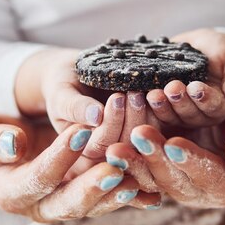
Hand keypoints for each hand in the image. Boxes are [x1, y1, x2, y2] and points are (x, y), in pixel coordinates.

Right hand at [0, 115, 160, 221]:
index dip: (57, 158)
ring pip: (96, 201)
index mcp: (11, 193)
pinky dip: (132, 190)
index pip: (37, 179)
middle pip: (70, 204)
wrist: (1, 148)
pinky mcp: (85, 190)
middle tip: (116, 168)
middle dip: (94, 187)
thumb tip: (13, 144)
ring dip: (119, 189)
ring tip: (140, 174)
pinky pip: (110, 194)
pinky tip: (153, 185)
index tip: (78, 131)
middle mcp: (42, 205)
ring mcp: (67, 200)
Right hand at [16, 48, 150, 161]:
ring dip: (149, 116)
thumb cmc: (63, 85)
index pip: (101, 145)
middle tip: (134, 93)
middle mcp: (107, 151)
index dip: (111, 123)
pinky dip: (162, 112)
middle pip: (126, 145)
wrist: (75, 74)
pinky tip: (162, 96)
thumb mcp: (62, 94)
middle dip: (133, 119)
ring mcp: (127, 140)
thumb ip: (74, 107)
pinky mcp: (144, 129)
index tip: (116, 97)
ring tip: (147, 92)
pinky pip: (157, 127)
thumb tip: (96, 116)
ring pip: (144, 138)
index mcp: (84, 149)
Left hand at [109, 87, 224, 207]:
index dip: (192, 161)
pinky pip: (143, 165)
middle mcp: (203, 190)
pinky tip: (111, 139)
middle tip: (137, 136)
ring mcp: (180, 180)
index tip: (174, 143)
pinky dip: (129, 154)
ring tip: (116, 145)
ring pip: (154, 177)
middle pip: (176, 180)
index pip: (211, 177)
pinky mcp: (162, 167)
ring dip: (135, 162)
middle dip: (156, 159)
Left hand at [146, 29, 224, 127]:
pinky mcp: (165, 106)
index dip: (205, 99)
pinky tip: (137, 94)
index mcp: (222, 105)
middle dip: (180, 102)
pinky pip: (154, 109)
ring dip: (161, 106)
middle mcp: (201, 113)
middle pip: (190, 114)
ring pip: (171, 115)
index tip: (196, 87)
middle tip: (172, 88)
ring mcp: (181, 111)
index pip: (215, 107)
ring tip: (153, 93)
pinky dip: (145, 104)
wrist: (205, 48)